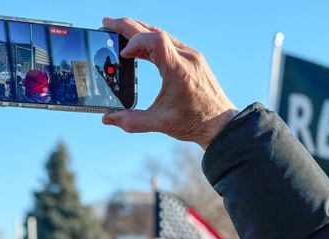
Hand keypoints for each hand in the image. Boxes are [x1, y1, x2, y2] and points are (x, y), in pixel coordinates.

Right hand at [101, 17, 238, 149]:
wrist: (221, 123)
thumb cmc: (194, 123)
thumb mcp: (161, 124)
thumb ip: (133, 122)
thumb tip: (108, 119)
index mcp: (179, 71)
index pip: (156, 40)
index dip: (135, 41)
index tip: (123, 54)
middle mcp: (187, 58)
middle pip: (155, 31)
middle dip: (128, 26)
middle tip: (106, 23)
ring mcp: (191, 56)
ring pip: (161, 34)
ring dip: (139, 31)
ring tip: (117, 30)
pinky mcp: (192, 58)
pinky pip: (168, 42)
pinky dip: (150, 40)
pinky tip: (137, 46)